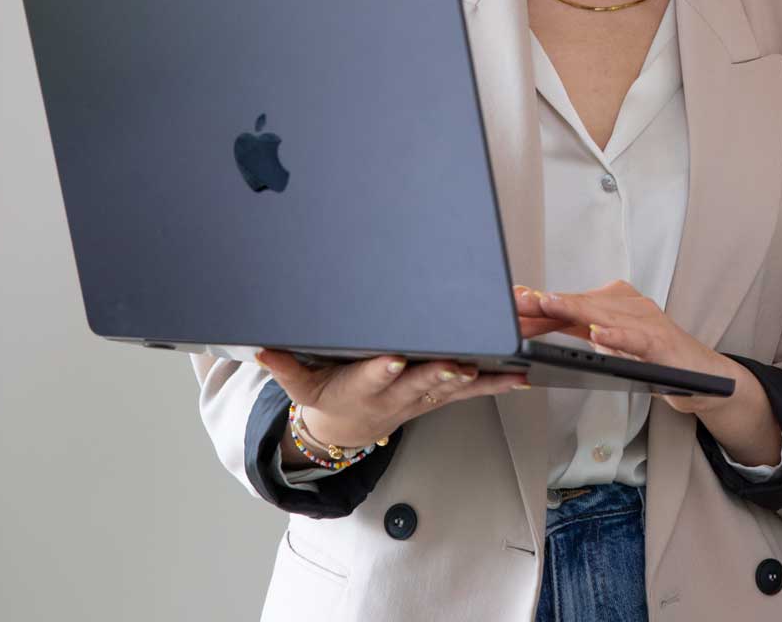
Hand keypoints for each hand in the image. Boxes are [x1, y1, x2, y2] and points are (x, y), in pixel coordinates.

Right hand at [256, 348, 527, 456]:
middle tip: (461, 362)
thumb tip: (261, 348)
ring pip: (452, 386)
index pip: (373, 376)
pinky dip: (496, 383)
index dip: (384, 369)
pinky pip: (470, 391)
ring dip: (479, 377)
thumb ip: (283, 366)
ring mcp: (420, 398)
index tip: (395, 358)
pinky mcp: (438, 397)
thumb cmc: (327, 398)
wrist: (345, 432)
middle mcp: (395, 394)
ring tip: (504, 367)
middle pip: (421, 382)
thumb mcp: (300, 386)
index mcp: (361, 386)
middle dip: (441, 372)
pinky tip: (521, 375)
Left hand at [524, 280, 781, 466]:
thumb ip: (581, 333)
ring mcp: (647, 321)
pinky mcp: (663, 342)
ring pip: (604, 314)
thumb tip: (538, 326)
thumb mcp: (612, 346)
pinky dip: (617, 336)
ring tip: (548, 305)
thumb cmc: (657, 361)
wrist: (705, 379)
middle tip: (519, 303)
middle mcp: (630, 306)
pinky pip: (636, 338)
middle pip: (581, 304)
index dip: (542, 304)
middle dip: (547, 304)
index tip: (513, 301)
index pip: (572, 303)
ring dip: (574, 310)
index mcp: (615, 306)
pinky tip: (599, 335)